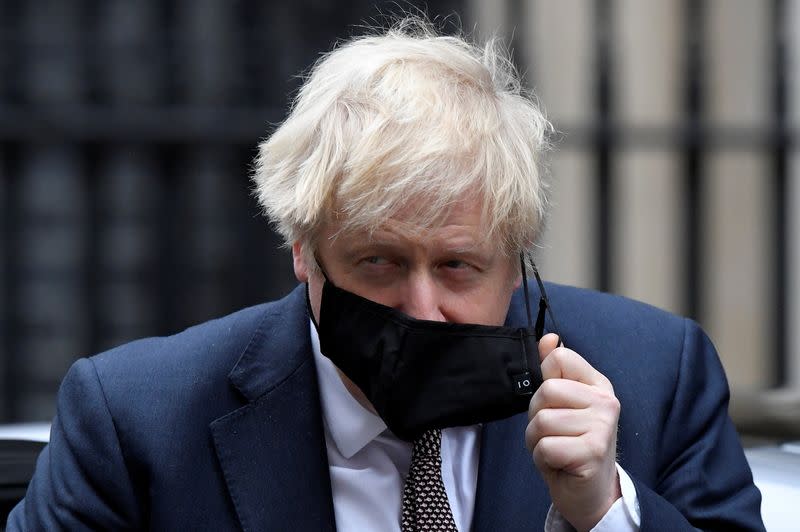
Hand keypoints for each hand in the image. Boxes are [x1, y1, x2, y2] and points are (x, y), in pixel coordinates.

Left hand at [525, 334, 621, 530]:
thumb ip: (553, 371)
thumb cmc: (569, 445)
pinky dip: (543, 458)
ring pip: (543, 421)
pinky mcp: (594, 452)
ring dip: (537, 440)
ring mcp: (603, 427)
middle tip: (552, 433)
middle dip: (536, 415)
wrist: (589, 493)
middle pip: (546, 390)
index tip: (554, 403)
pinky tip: (560, 463)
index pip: (560, 358)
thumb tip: (548, 338)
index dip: (544, 380)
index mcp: (598, 385)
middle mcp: (606, 402)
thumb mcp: (559, 405)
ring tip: (556, 449)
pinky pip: (546, 446)